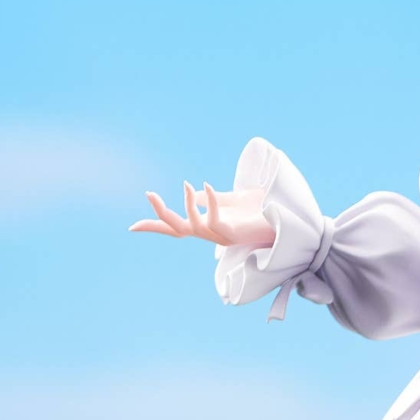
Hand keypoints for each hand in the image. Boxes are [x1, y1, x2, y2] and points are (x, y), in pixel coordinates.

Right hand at [129, 181, 274, 249]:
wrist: (288, 216)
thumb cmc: (263, 208)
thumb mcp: (232, 198)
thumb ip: (212, 198)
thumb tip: (192, 193)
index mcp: (209, 224)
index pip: (176, 228)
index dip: (155, 227)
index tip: (131, 227)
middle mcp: (212, 233)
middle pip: (177, 230)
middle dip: (160, 216)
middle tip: (149, 194)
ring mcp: (222, 235)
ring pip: (192, 228)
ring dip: (185, 206)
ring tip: (185, 184)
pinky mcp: (233, 234)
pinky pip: (213, 221)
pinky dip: (207, 202)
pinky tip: (204, 184)